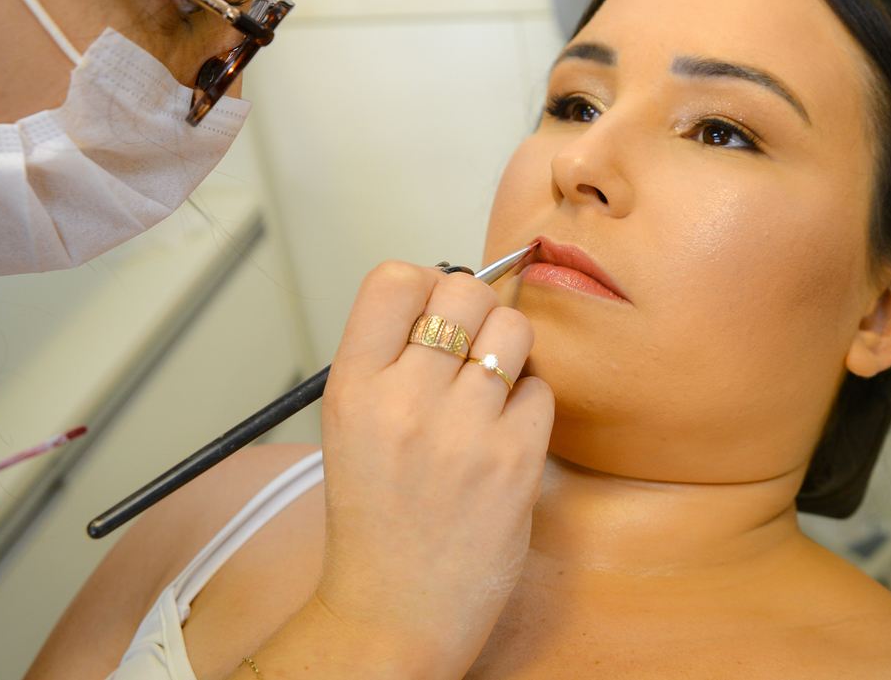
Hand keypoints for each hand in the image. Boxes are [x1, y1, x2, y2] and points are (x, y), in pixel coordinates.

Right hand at [303, 260, 553, 677]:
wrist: (393, 610)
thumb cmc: (375, 520)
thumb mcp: (349, 425)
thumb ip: (387, 358)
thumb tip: (444, 295)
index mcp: (353, 388)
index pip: (394, 278)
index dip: (423, 282)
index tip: (432, 305)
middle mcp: (405, 400)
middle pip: (464, 290)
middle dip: (475, 308)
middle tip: (470, 343)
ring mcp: (465, 429)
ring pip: (513, 329)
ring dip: (509, 349)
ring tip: (490, 386)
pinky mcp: (516, 459)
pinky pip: (541, 387)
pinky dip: (528, 403)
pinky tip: (503, 434)